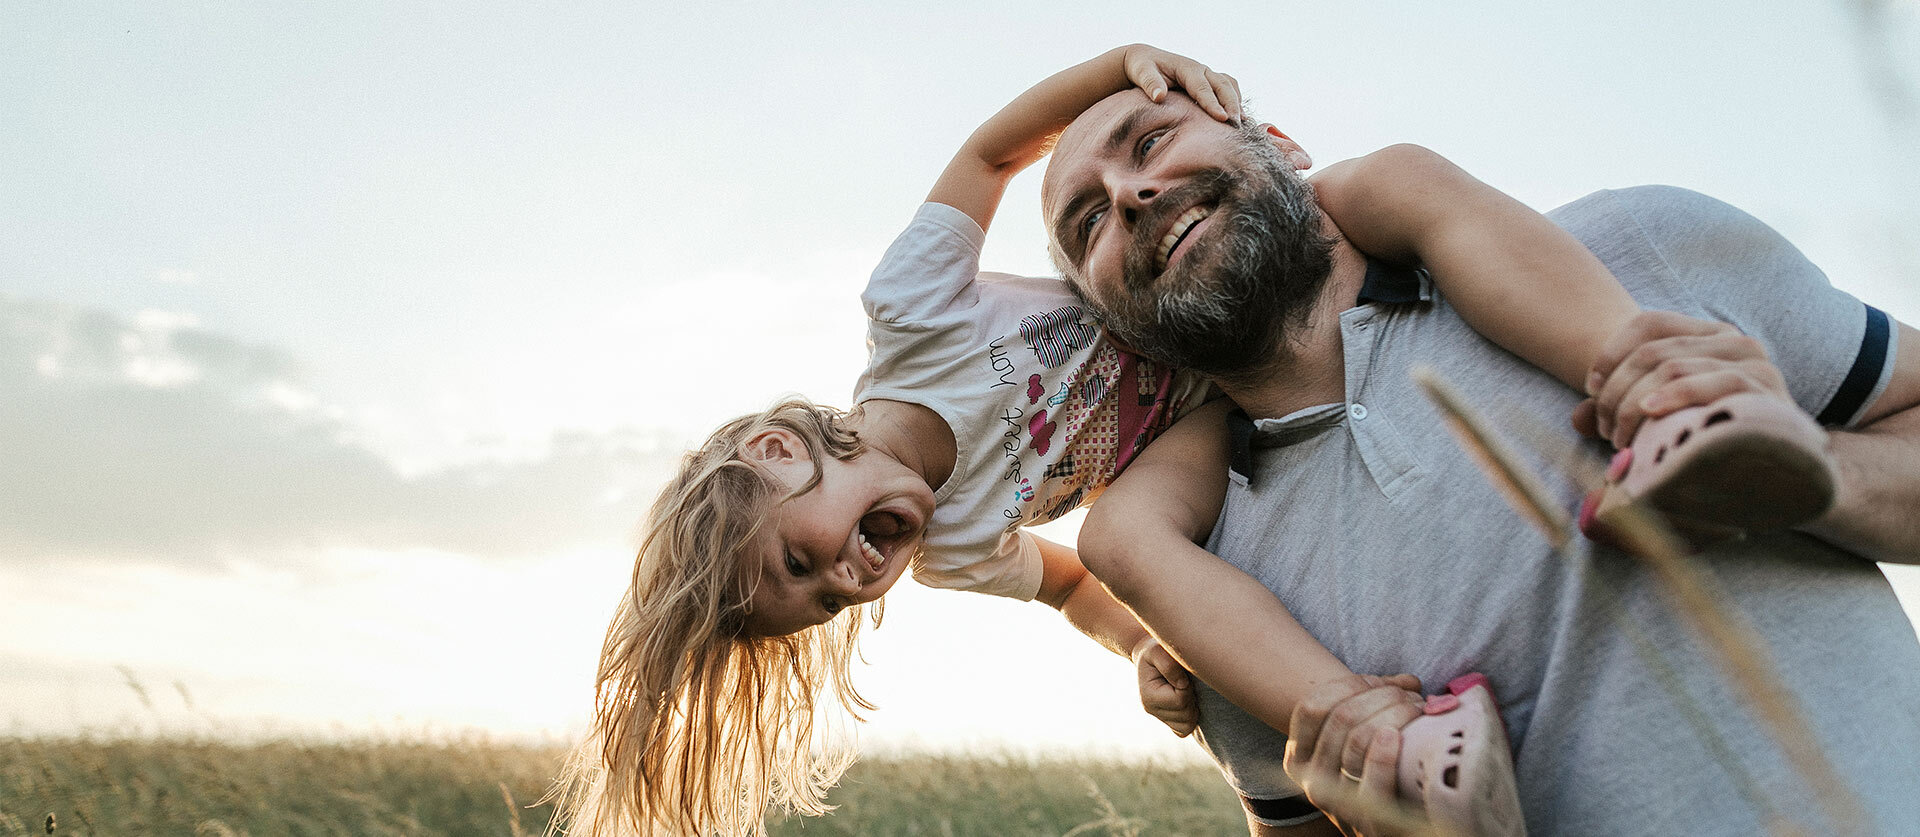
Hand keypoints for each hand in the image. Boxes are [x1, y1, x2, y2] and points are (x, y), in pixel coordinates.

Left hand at [1119, 45, 1241, 122]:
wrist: (1145, 60)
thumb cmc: (1142, 68)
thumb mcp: (1142, 73)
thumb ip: (1150, 83)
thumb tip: (1159, 96)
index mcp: (1187, 68)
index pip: (1203, 87)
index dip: (1213, 103)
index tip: (1223, 118)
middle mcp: (1201, 70)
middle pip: (1222, 86)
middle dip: (1232, 104)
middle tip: (1237, 126)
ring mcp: (1207, 75)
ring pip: (1229, 86)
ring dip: (1237, 103)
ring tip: (1243, 124)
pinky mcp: (1208, 82)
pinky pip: (1227, 89)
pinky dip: (1235, 101)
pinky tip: (1238, 118)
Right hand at [1132, 636, 1197, 736]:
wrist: (1150, 656)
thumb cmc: (1155, 650)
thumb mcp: (1158, 650)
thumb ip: (1169, 664)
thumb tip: (1183, 684)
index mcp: (1148, 695)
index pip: (1180, 700)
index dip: (1188, 688)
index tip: (1184, 676)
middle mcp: (1151, 710)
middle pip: (1186, 715)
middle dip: (1191, 698)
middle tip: (1186, 681)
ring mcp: (1159, 717)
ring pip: (1187, 725)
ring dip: (1192, 708)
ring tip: (1186, 690)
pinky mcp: (1167, 722)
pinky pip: (1185, 730)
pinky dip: (1190, 717)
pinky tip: (1186, 700)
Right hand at [1283, 674, 1425, 835]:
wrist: (1390, 832)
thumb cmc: (1377, 781)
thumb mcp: (1359, 746)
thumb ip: (1374, 710)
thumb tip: (1408, 681)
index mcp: (1299, 757)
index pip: (1312, 707)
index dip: (1347, 685)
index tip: (1379, 682)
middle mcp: (1309, 778)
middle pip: (1340, 716)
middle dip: (1380, 695)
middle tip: (1410, 695)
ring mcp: (1335, 801)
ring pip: (1358, 737)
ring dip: (1394, 713)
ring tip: (1418, 710)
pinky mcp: (1366, 820)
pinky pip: (1371, 773)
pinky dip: (1384, 750)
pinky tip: (1397, 736)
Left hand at [1575, 311, 1791, 448]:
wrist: (1780, 467)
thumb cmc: (1709, 437)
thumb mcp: (1658, 418)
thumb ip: (1616, 410)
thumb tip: (1577, 418)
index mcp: (1705, 335)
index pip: (1648, 323)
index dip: (1610, 353)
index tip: (1589, 389)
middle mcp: (1732, 340)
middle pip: (1653, 350)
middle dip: (1616, 391)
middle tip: (1606, 429)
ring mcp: (1753, 362)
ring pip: (1673, 367)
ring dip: (1635, 403)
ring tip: (1622, 438)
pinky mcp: (1767, 388)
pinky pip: (1717, 381)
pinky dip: (1676, 396)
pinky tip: (1652, 413)